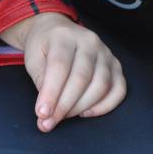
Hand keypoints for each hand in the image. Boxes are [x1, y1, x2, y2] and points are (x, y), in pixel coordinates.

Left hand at [0, 12, 125, 132]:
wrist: (58, 31)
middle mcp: (89, 41)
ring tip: (64, 116)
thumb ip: (41, 81)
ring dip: (81, 107)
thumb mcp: (33, 59)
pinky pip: (119, 89)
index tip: (42, 114)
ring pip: (101, 85)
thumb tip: (48, 111)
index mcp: (64, 36)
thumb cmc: (44, 48)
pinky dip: (105, 106)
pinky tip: (87, 113)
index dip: (51, 93)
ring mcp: (106, 53)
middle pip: (82, 78)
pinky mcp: (116, 65)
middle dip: (64, 105)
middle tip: (49, 122)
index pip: (60, 66)